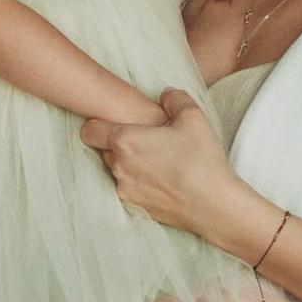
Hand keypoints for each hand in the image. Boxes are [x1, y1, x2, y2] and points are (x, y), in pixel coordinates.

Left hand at [82, 89, 265, 247]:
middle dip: (118, 144)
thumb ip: (175, 98)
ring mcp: (124, 189)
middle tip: (145, 141)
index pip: (88, 131)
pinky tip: (161, 180)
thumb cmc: (202, 160)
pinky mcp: (135, 207)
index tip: (113, 123)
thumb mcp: (193, 117)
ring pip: (116, 171)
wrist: (213, 205)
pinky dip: (138, 182)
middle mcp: (118, 166)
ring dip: (128, 164)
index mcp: (125, 141)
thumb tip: (166, 94)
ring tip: (156, 161)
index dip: (97, 124)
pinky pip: (128, 188)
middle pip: (103, 150)